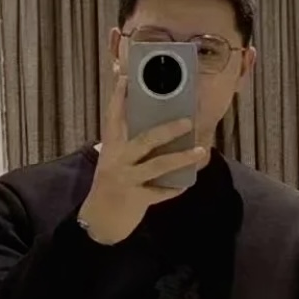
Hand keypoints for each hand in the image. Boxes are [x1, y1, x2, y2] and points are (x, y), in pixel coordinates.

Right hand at [78, 77, 208, 245]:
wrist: (98, 221)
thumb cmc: (110, 185)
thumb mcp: (112, 161)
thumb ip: (127, 143)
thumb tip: (156, 125)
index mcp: (111, 147)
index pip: (113, 116)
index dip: (119, 96)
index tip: (126, 76)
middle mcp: (118, 161)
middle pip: (145, 140)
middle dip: (168, 129)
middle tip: (188, 121)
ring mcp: (127, 180)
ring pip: (158, 165)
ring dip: (181, 158)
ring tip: (199, 151)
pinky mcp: (136, 199)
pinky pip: (160, 192)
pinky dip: (174, 188)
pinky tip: (187, 182)